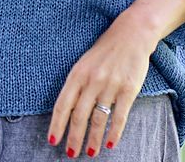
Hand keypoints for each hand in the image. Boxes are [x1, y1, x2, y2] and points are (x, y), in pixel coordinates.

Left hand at [47, 9, 156, 157]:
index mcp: (77, 73)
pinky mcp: (128, 89)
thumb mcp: (84, 62)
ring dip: (93, 139)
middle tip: (71, 154)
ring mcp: (110, 85)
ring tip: (90, 152)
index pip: (62, 104)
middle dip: (74, 138)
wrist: (132, 34)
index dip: (57, 125)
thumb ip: (77, 84)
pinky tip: (110, 143)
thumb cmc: (105, 50)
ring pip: (99, 119)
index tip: (52, 141)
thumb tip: (67, 112)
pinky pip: (119, 116)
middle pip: (79, 116)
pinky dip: (114, 132)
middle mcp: (92, 80)